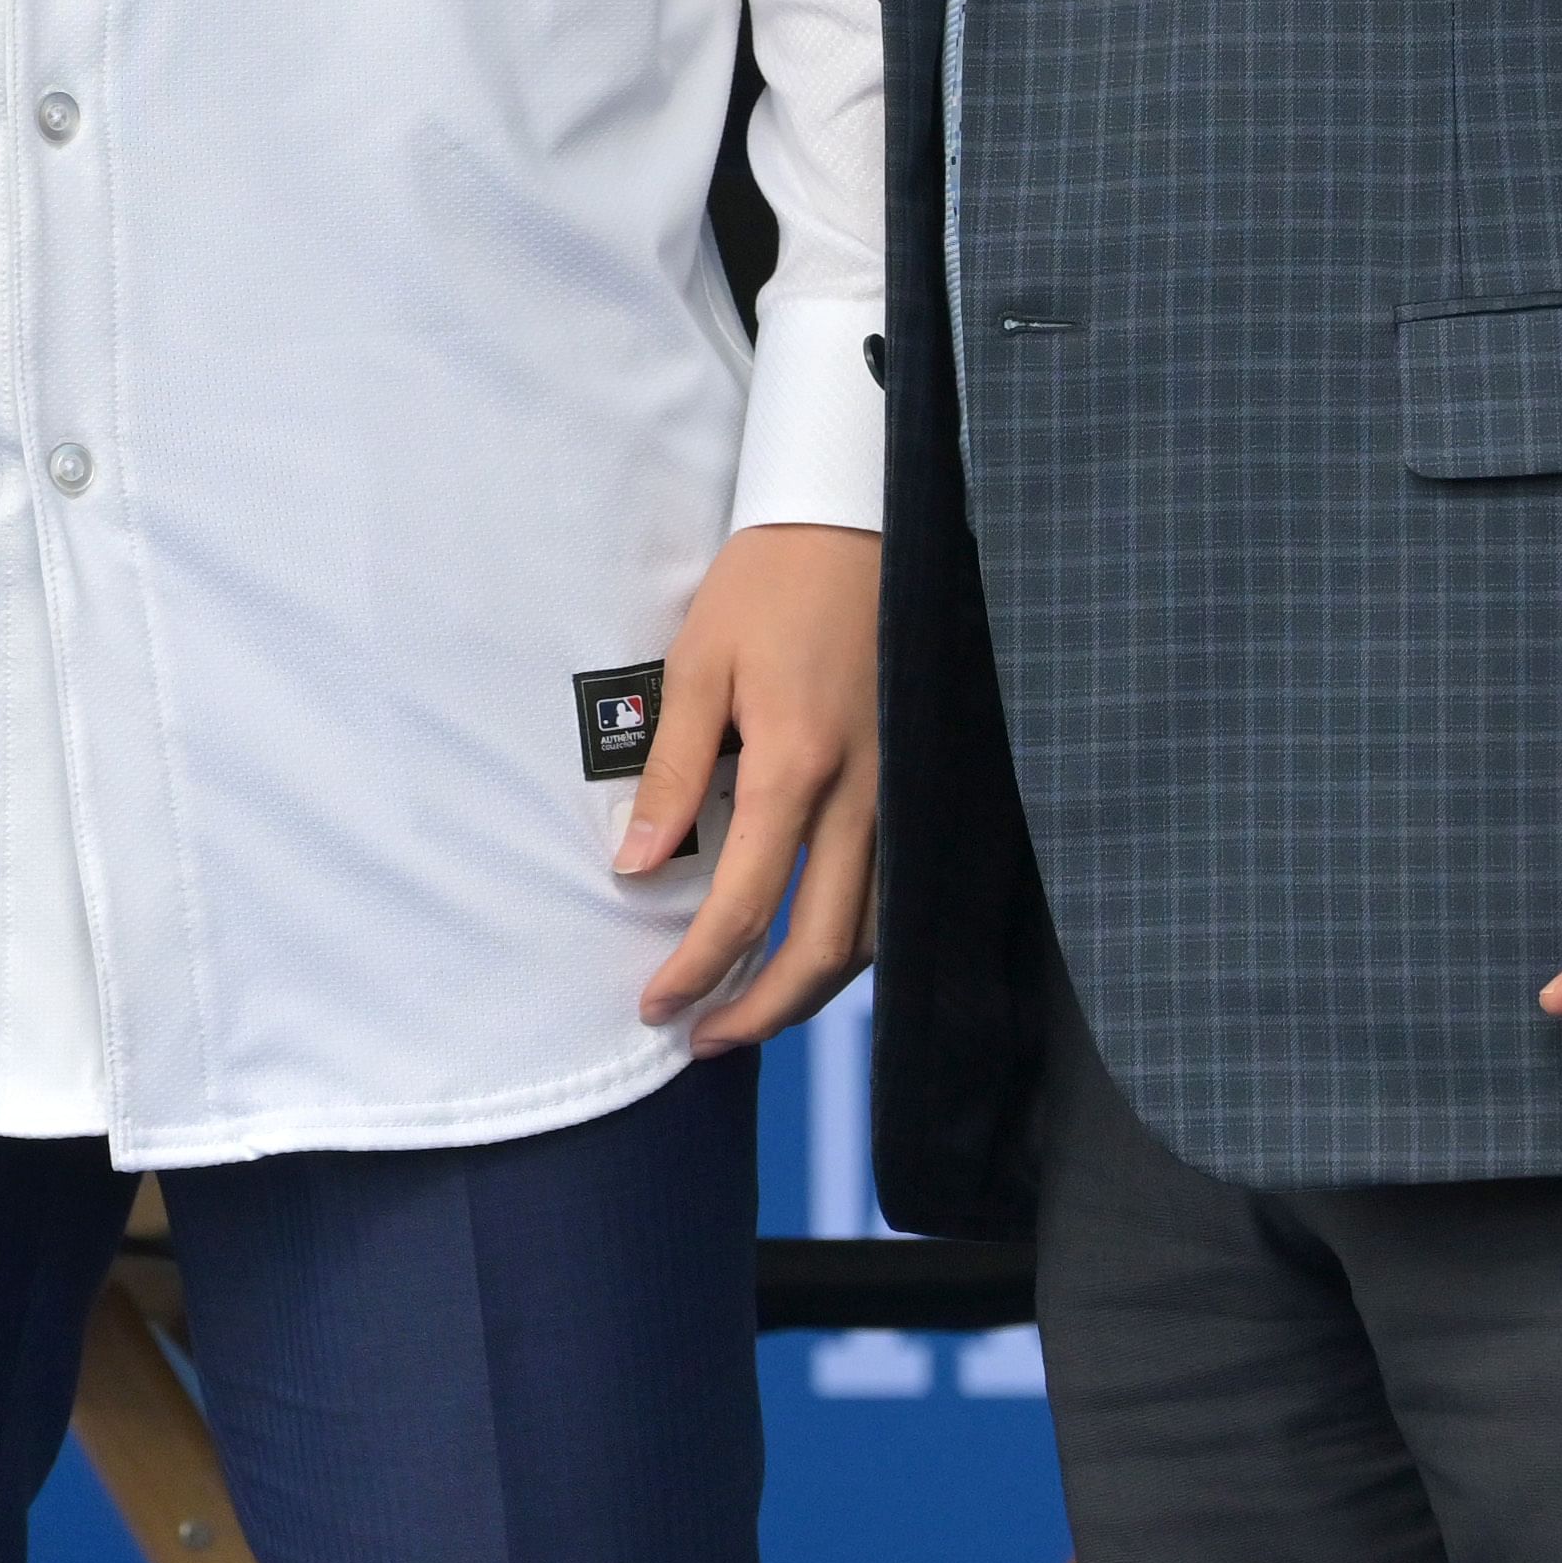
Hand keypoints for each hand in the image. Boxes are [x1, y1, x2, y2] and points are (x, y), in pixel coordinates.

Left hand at [623, 522, 883, 1038]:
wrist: (862, 525)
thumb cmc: (770, 586)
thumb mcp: (698, 664)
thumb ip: (671, 769)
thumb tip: (637, 865)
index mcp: (796, 766)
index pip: (746, 905)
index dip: (698, 969)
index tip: (656, 1005)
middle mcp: (865, 797)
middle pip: (823, 948)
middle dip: (761, 1009)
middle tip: (701, 1037)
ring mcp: (905, 795)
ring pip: (873, 932)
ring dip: (812, 988)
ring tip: (750, 1010)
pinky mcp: (924, 783)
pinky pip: (898, 891)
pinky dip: (857, 940)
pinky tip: (815, 951)